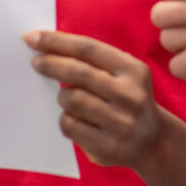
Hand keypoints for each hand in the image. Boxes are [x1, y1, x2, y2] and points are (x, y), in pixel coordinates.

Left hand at [25, 29, 163, 168]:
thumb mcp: (124, 74)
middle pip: (78, 73)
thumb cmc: (127, 99)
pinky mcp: (108, 147)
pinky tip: (73, 118)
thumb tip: (48, 47)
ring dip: (62, 96)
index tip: (32, 38)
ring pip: (72, 100)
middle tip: (36, 63)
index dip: (57, 41)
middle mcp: (130, 95)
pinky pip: (71, 126)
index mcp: (133, 70)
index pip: (88, 49)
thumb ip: (94, 61)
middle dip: (51, 64)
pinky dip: (65, 119)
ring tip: (66, 97)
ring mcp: (120, 123)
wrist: (153, 142)